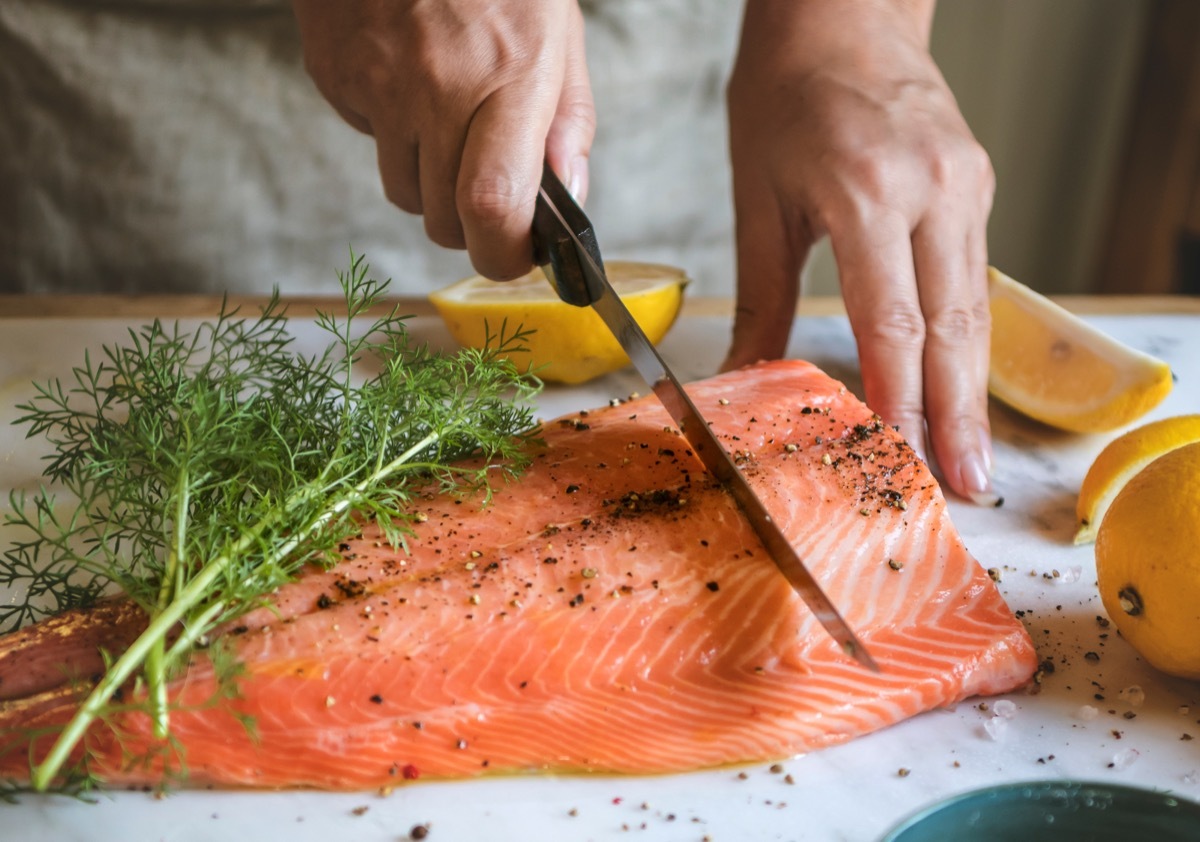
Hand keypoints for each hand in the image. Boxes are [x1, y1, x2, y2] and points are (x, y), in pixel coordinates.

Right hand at [291, 0, 594, 279]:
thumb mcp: (557, 33)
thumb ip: (567, 123)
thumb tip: (570, 203)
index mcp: (511, 75)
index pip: (493, 205)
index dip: (503, 255)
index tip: (516, 256)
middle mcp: (441, 85)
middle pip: (443, 220)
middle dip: (469, 228)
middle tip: (486, 192)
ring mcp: (380, 83)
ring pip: (403, 194)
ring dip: (428, 183)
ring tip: (446, 120)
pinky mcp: (336, 76)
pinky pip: (367, 143)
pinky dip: (389, 133)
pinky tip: (406, 81)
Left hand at [723, 0, 997, 504]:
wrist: (842, 14)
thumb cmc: (787, 94)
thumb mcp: (758, 199)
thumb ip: (760, 295)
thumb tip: (745, 376)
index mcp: (870, 192)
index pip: (893, 321)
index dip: (900, 398)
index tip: (903, 458)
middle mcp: (934, 190)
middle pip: (952, 328)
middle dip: (957, 415)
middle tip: (964, 486)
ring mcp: (966, 186)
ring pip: (974, 308)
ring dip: (972, 388)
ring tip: (970, 456)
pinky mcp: (977, 185)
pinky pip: (973, 276)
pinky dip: (965, 339)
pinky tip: (959, 385)